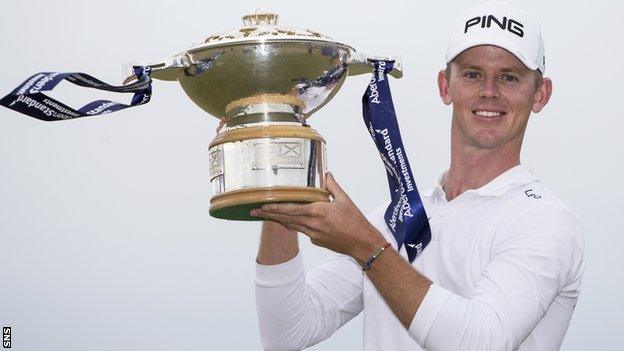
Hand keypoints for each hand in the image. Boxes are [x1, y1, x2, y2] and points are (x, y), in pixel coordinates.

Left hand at [250, 172, 386, 262]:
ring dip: (277, 219)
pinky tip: (284, 221)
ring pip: (291, 225)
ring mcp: (313, 235)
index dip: (276, 207)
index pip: (292, 208)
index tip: (263, 204)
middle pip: (286, 218)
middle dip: (269, 214)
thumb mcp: (345, 200)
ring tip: (264, 215)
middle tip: (254, 210)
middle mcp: (313, 224)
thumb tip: (326, 173)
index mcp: (319, 212)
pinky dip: (291, 224)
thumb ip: (333, 186)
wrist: (362, 243)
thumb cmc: (355, 221)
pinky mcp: (315, 241)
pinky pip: (300, 230)